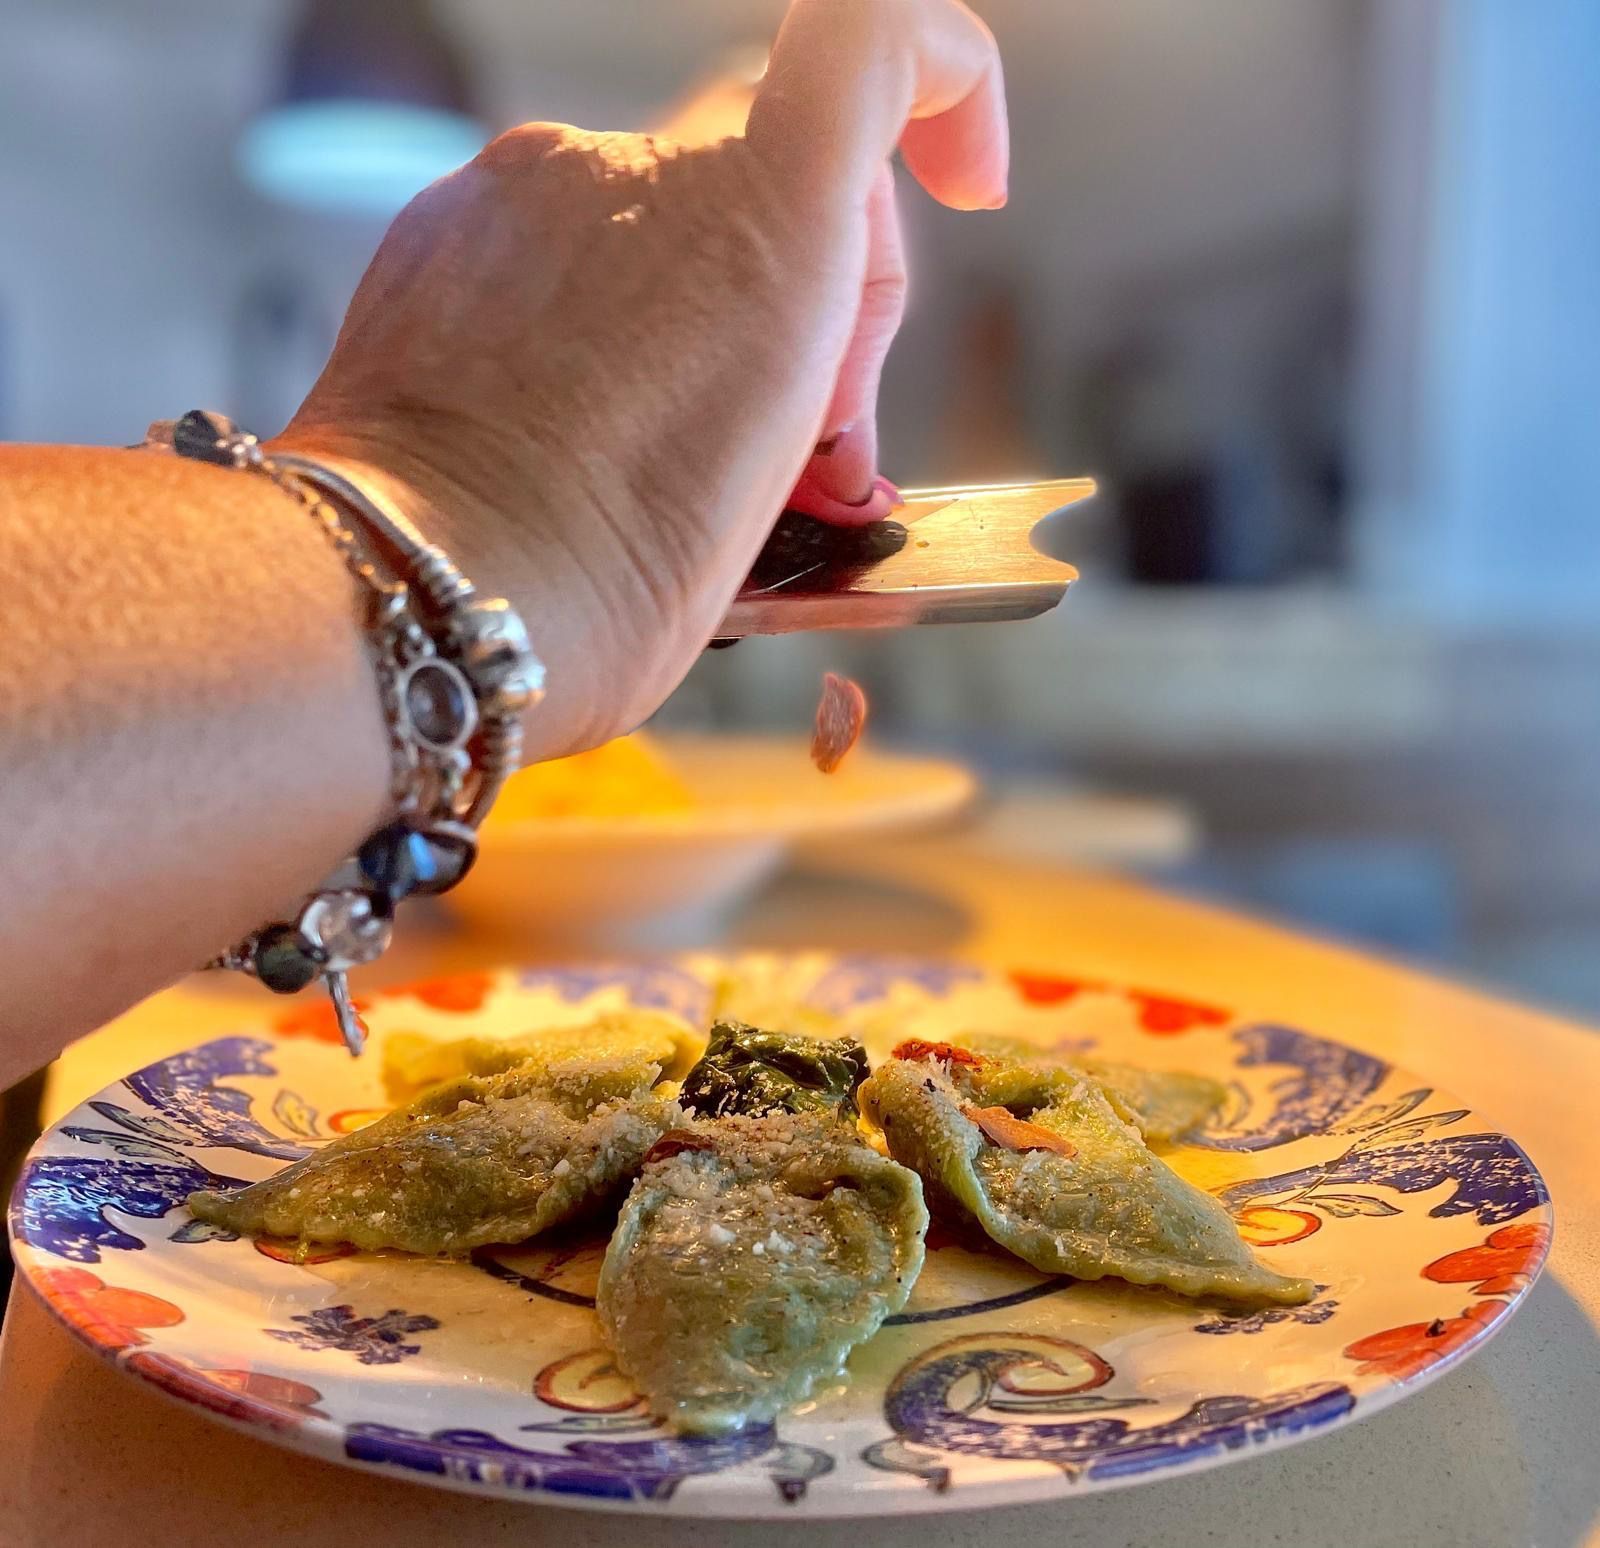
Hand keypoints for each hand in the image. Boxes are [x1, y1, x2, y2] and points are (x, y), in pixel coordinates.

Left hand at [278, 0, 1008, 759]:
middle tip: (808, 434)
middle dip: (820, 281)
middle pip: (781, 161)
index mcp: (766, 228)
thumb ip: (822, 399)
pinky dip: (596, 307)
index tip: (965, 183)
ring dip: (700, 303)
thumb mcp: (781, 497)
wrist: (416, 598)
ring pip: (663, 206)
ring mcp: (530, 188)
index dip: (950, 85)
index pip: (876, 35)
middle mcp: (646, 170)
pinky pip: (559, 235)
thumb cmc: (602, 585)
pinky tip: (578, 416)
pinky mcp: (445, 227)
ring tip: (672, 445)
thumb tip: (830, 437)